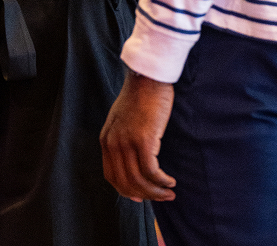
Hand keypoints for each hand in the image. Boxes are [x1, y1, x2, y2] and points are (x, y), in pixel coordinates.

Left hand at [100, 71, 175, 201]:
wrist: (147, 78)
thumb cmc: (140, 98)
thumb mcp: (122, 120)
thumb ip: (122, 140)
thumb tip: (131, 164)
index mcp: (106, 139)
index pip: (112, 176)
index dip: (127, 191)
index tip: (142, 198)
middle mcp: (113, 143)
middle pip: (126, 183)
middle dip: (145, 196)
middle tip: (161, 197)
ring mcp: (126, 142)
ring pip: (139, 181)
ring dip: (156, 192)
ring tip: (169, 192)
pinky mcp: (143, 140)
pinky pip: (151, 171)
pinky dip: (161, 181)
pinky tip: (170, 181)